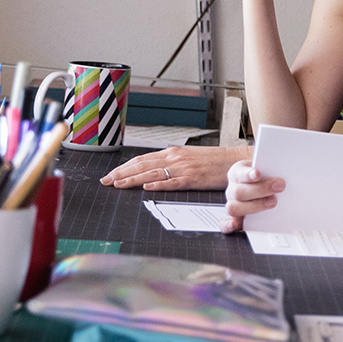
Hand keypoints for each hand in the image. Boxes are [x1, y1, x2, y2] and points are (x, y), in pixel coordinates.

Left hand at [101, 144, 248, 191]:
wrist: (237, 162)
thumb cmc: (215, 162)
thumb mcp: (191, 158)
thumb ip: (173, 163)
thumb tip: (154, 172)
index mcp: (174, 152)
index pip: (142, 159)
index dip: (124, 167)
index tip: (110, 174)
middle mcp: (176, 158)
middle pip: (143, 165)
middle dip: (121, 173)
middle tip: (105, 181)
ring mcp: (184, 168)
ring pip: (152, 173)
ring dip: (132, 179)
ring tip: (117, 185)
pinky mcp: (194, 179)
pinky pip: (173, 182)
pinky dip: (158, 185)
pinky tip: (146, 188)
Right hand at [222, 157, 285, 232]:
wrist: (265, 184)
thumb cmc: (266, 175)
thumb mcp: (267, 167)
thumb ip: (271, 168)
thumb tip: (284, 168)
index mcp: (237, 173)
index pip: (238, 173)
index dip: (247, 174)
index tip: (258, 173)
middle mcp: (232, 189)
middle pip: (238, 192)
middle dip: (260, 190)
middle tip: (279, 187)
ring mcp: (233, 204)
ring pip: (234, 207)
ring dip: (255, 206)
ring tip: (273, 202)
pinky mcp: (235, 218)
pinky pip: (224, 224)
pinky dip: (228, 225)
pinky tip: (235, 225)